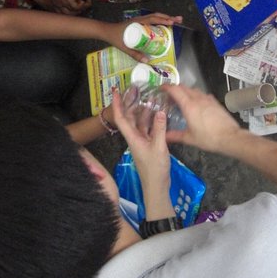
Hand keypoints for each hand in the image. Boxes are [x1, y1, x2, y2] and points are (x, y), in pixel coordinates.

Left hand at [105, 12, 182, 61]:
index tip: (173, 22)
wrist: (106, 31)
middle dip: (169, 17)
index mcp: (137, 22)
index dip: (163, 20)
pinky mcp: (139, 22)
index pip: (153, 19)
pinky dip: (160, 21)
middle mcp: (140, 19)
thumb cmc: (115, 37)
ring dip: (165, 18)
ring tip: (176, 21)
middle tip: (180, 20)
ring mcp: (140, 20)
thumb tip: (147, 61)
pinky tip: (164, 25)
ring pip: (155, 16)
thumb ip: (135, 54)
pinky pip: (152, 20)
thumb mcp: (124, 47)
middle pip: (157, 16)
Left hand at [112, 89, 171, 217]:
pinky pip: (149, 129)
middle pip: (130, 118)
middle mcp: (135, 138)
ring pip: (141, 123)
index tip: (116, 91)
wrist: (157, 186)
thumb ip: (160, 129)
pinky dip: (153, 121)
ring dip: (145, 111)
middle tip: (138, 91)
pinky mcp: (149, 145)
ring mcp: (142, 142)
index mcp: (132, 138)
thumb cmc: (155, 168)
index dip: (117, 104)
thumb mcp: (159, 147)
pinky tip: (160, 114)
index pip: (121, 118)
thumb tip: (161, 111)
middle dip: (132, 104)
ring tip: (152, 98)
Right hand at [163, 85, 240, 152]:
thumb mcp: (189, 138)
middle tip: (169, 96)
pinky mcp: (215, 102)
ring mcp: (208, 99)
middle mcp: (198, 99)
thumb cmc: (208, 138)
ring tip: (182, 99)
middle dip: (175, 89)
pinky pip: (203, 94)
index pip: (175, 90)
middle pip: (184, 87)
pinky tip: (197, 104)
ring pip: (194, 89)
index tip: (161, 88)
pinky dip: (196, 95)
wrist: (230, 137)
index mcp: (189, 106)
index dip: (166, 87)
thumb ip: (175, 136)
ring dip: (186, 91)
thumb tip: (164, 136)